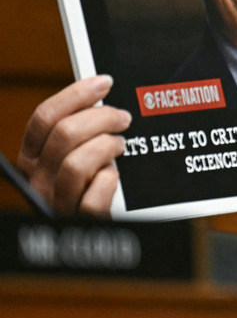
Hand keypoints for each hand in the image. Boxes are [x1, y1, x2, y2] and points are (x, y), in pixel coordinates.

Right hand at [18, 76, 129, 216]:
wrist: (91, 234)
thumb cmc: (85, 184)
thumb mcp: (71, 155)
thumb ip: (77, 132)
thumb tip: (99, 98)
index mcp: (32, 158)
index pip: (44, 117)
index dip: (76, 95)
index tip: (104, 83)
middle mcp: (38, 179)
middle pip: (64, 134)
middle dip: (101, 118)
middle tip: (123, 118)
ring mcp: (57, 202)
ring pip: (76, 163)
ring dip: (106, 147)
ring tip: (120, 145)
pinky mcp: (79, 220)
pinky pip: (93, 197)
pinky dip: (109, 180)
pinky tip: (115, 174)